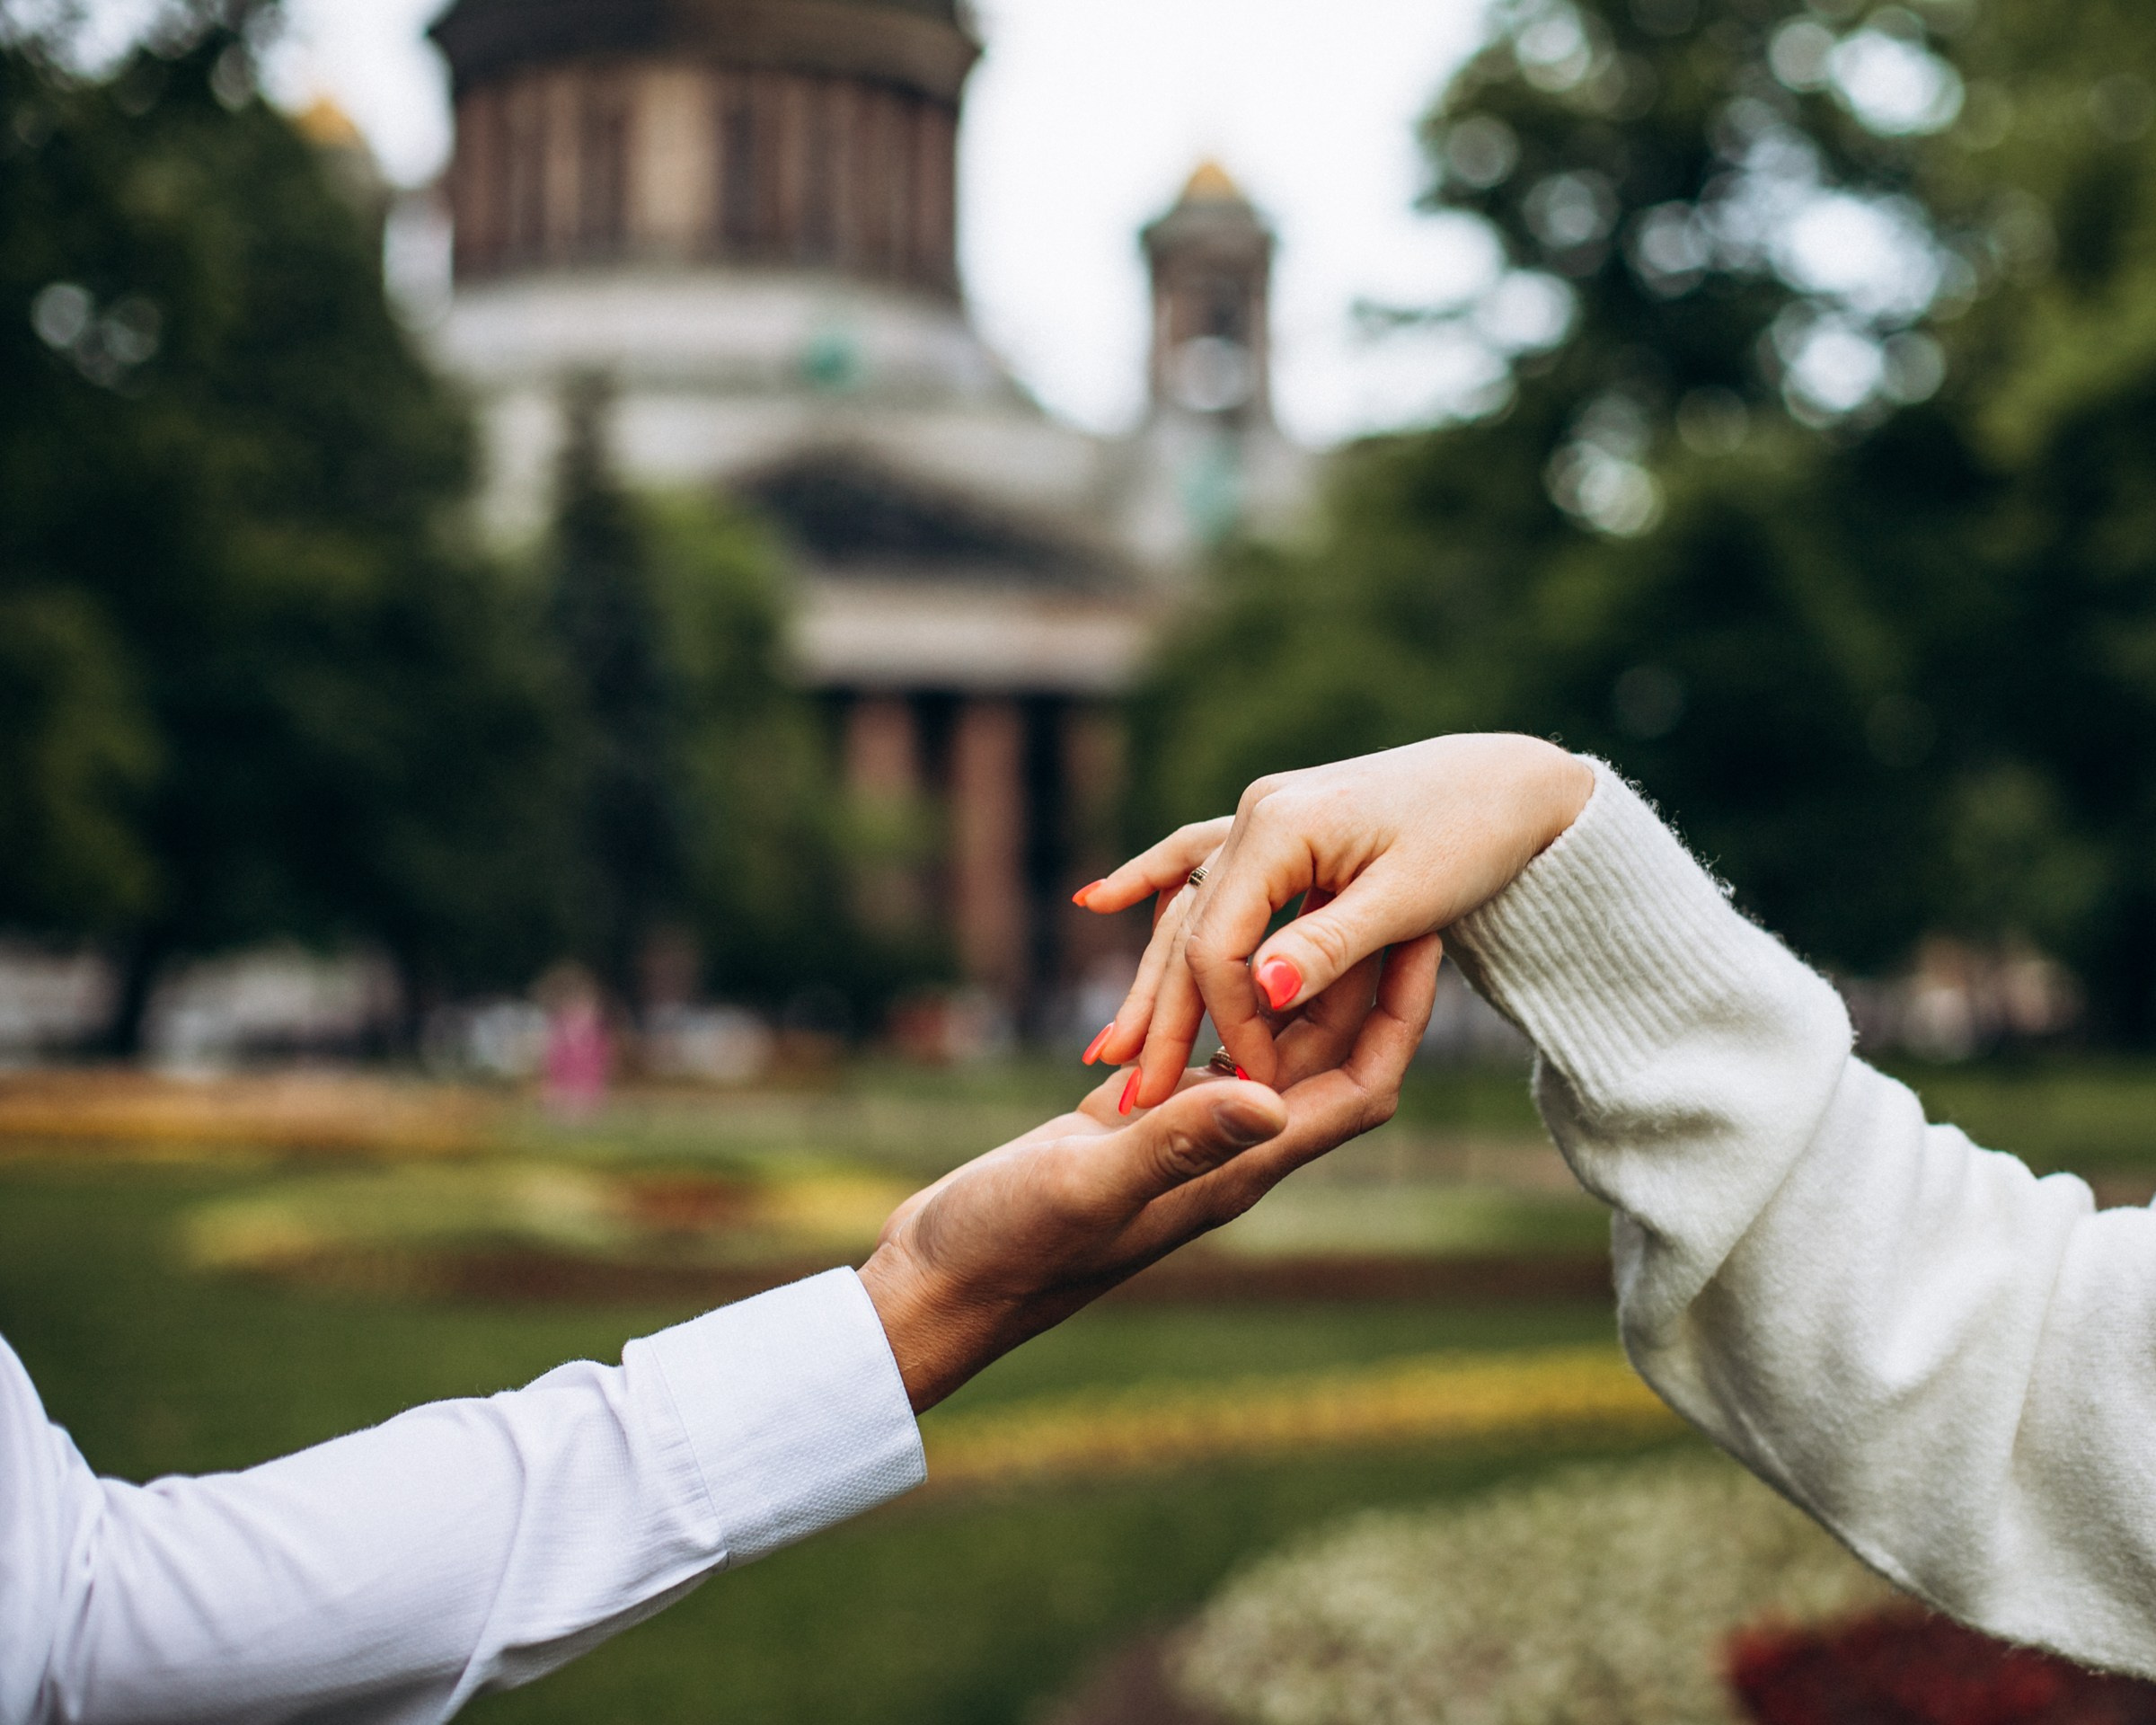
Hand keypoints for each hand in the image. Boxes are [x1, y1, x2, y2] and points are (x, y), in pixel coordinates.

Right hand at [857, 932, 1439, 1410]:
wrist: (943, 1281)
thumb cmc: (1011, 1245)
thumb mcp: (1090, 1186)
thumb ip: (1175, 1144)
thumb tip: (1273, 1102)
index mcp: (1238, 1166)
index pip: (1358, 1092)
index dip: (1399, 1019)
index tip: (1424, 938)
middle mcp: (1228, 1147)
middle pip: (1328, 1056)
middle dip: (1363, 978)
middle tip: (1385, 888)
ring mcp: (1183, 1131)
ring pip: (1269, 1042)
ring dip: (1298, 976)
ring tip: (1319, 896)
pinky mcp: (1137, 1116)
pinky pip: (1204, 1042)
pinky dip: (1220, 990)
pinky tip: (1217, 940)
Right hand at [1077, 734, 1593, 1106]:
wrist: (1514, 775)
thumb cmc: (1478, 835)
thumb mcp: (1409, 899)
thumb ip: (1328, 947)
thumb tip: (1261, 995)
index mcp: (1282, 828)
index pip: (1222, 946)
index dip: (1227, 1022)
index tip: (1249, 1085)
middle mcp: (1257, 812)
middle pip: (1193, 934)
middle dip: (1163, 1018)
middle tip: (1128, 1094)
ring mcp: (1260, 813)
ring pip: (1191, 911)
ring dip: (1154, 980)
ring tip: (1107, 1051)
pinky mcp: (1276, 824)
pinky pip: (1198, 861)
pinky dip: (1153, 884)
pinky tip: (1098, 899)